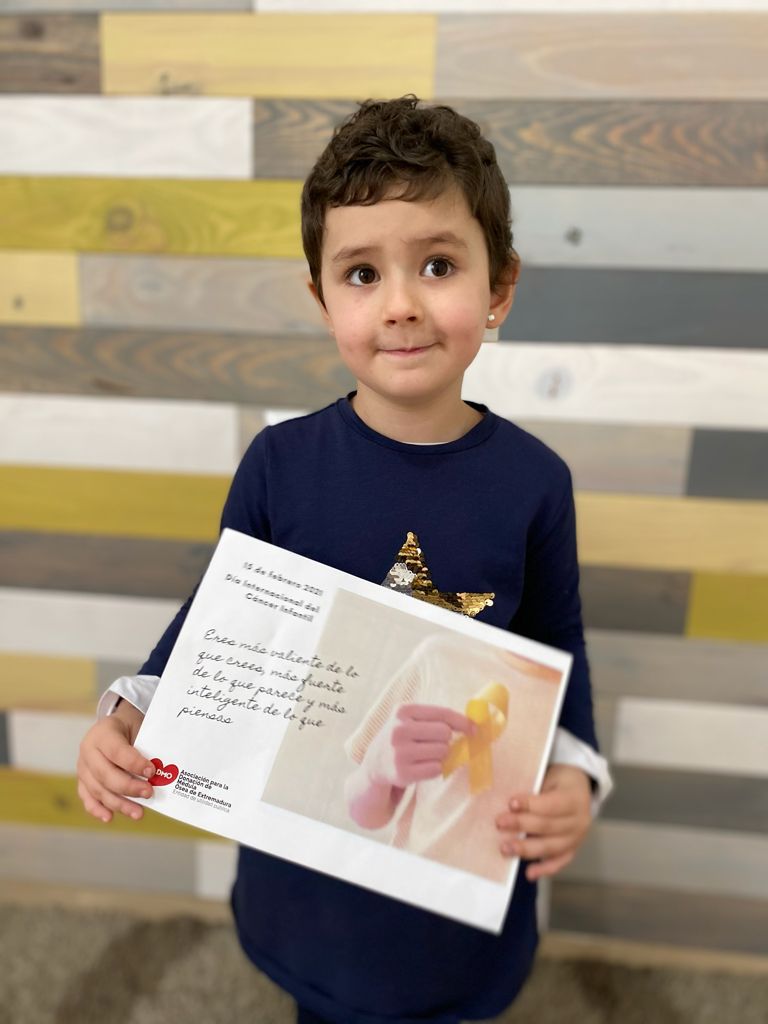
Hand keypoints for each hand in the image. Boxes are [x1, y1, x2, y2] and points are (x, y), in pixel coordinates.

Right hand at [77, 701, 155, 822]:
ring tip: (138, 813)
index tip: (151, 771)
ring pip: (97, 789)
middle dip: (128, 787)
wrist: (116, 725)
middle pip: (105, 774)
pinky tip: (110, 818)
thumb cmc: (131, 727)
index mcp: (103, 733)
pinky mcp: (82, 781)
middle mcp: (88, 750)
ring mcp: (83, 767)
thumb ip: (144, 747)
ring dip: (118, 804)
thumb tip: (159, 772)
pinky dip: (97, 809)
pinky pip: (87, 797)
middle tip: (148, 793)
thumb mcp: (138, 727)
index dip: (134, 763)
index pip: (117, 751)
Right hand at [362, 703, 475, 789]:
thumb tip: (472, 725)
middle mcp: (399, 730)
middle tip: (433, 743)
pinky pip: (436, 769)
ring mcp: (400, 752)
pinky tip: (421, 766)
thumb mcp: (410, 720)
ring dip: (440, 755)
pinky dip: (434, 768)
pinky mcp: (403, 773)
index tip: (473, 728)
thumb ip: (437, 719)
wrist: (376, 763)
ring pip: (442, 752)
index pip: (442, 713)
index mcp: (403, 711)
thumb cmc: (402, 738)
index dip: (462, 721)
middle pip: (445, 733)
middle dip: (445, 740)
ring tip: (424, 755)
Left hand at [496, 764, 591, 880]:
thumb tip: (508, 801)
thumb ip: (533, 788)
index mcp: (574, 798)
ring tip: (506, 848)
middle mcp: (579, 821)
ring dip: (527, 849)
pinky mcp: (572, 850)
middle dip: (522, 825)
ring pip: (551, 847)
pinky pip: (558, 862)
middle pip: (548, 826)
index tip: (511, 803)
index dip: (530, 804)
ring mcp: (577, 838)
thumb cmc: (558, 781)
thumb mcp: (550, 776)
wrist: (579, 788)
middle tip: (499, 823)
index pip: (551, 804)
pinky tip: (529, 873)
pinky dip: (544, 869)